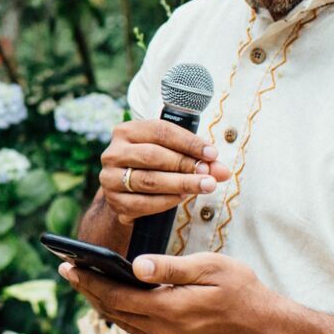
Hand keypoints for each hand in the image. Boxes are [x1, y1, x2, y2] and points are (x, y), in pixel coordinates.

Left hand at [57, 251, 285, 333]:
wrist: (263, 326)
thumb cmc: (241, 289)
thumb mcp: (210, 268)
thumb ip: (171, 267)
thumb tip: (135, 265)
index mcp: (169, 311)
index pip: (116, 297)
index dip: (89, 281)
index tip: (68, 266)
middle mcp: (163, 332)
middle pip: (112, 310)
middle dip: (88, 290)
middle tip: (68, 269)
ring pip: (121, 321)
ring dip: (101, 301)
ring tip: (84, 280)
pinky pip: (135, 327)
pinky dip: (120, 310)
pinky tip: (113, 295)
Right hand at [98, 119, 232, 225]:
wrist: (126, 194)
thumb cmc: (153, 167)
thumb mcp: (171, 155)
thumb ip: (197, 160)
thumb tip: (223, 171)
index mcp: (126, 132)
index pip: (160, 131)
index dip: (189, 142)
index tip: (212, 154)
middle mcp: (113, 153)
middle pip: (153, 156)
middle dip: (186, 165)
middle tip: (210, 174)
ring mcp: (110, 178)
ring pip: (149, 180)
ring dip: (181, 184)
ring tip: (204, 186)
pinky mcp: (114, 202)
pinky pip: (144, 203)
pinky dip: (167, 201)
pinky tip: (182, 197)